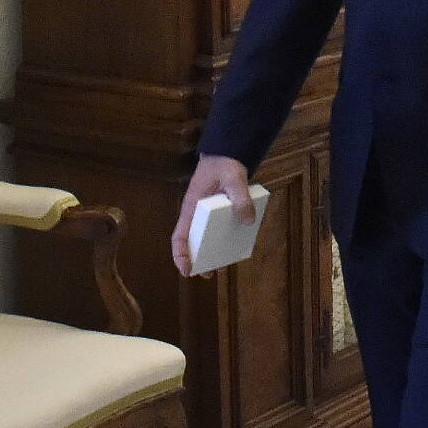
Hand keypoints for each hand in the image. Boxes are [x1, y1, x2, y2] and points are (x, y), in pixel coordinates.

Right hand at [172, 155, 254, 276]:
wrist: (227, 153)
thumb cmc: (224, 165)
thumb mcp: (234, 180)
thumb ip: (241, 198)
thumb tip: (248, 221)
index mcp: (191, 208)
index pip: (180, 236)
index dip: (180, 254)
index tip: (186, 270)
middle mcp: (196, 213)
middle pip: (191, 241)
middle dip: (196, 259)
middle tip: (207, 274)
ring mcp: (206, 213)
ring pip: (204, 237)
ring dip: (209, 252)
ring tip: (220, 266)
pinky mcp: (217, 211)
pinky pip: (216, 228)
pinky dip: (221, 239)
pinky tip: (233, 245)